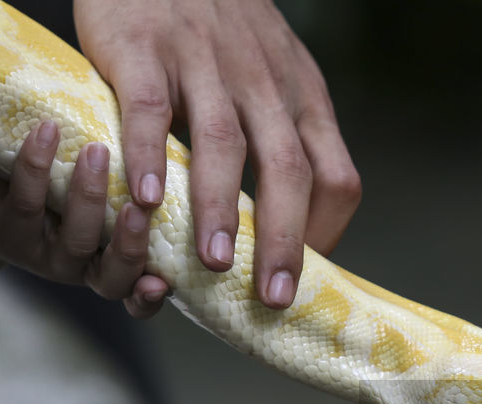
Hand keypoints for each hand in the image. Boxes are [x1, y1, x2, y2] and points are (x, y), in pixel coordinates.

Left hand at [0, 121, 170, 318]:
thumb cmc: (63, 188)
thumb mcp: (106, 194)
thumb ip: (140, 186)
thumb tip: (187, 150)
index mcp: (112, 264)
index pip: (138, 293)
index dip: (149, 298)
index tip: (160, 283)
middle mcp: (81, 268)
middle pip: (114, 275)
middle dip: (130, 242)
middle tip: (141, 204)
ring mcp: (43, 254)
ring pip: (74, 239)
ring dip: (89, 195)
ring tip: (97, 151)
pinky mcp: (7, 229)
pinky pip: (27, 201)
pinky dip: (38, 164)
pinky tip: (48, 131)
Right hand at [74, 0, 361, 309]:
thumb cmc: (221, 28)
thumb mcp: (276, 74)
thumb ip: (285, 136)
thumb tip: (287, 227)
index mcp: (303, 98)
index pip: (336, 177)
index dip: (326, 234)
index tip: (305, 279)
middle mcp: (264, 83)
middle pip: (289, 171)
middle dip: (286, 240)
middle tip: (275, 297)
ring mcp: (205, 63)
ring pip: (224, 144)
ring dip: (221, 209)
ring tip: (216, 264)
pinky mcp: (144, 49)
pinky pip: (150, 109)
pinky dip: (148, 156)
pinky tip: (145, 200)